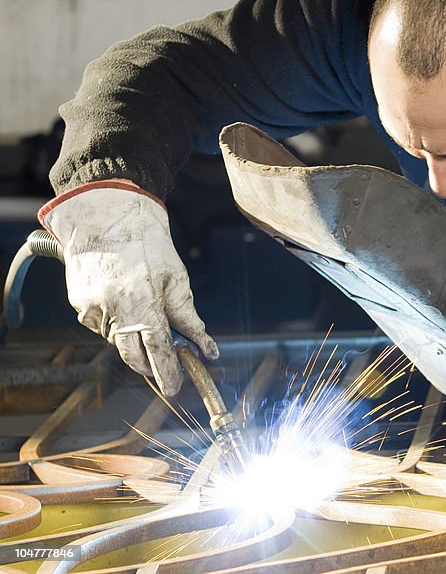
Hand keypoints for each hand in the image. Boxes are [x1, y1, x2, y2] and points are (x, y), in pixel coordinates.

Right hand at [39, 181, 217, 394]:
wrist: (108, 217)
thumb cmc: (149, 246)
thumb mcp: (177, 280)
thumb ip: (188, 317)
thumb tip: (207, 347)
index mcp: (143, 304)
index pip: (157, 350)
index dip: (168, 372)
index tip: (175, 388)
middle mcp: (114, 310)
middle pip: (132, 355)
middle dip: (149, 365)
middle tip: (164, 366)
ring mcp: (92, 308)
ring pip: (116, 339)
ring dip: (132, 336)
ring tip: (141, 308)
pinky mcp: (78, 303)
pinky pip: (100, 324)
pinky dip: (114, 320)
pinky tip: (120, 297)